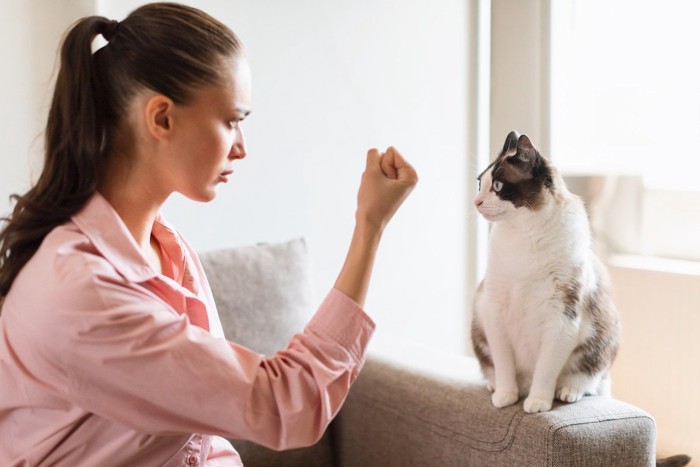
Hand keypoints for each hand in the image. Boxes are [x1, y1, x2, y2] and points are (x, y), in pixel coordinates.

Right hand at [333, 147, 416, 305]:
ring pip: (378, 166)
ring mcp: (397, 183)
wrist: (368, 223)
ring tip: (374, 191)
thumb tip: (376, 152)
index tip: (383, 183)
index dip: (382, 166)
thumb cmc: (372, 201)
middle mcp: (407, 178)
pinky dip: (370, 181)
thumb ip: (373, 155)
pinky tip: (372, 193)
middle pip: (386, 157)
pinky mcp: (388, 187)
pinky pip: (375, 174)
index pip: (391, 152)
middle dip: (378, 170)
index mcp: (411, 175)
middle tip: (378, 188)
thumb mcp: (371, 172)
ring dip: (372, 176)